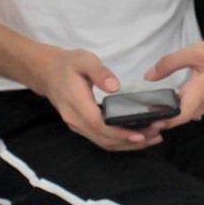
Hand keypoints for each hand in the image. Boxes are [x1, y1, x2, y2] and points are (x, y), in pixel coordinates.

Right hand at [38, 48, 161, 151]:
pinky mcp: (82, 126)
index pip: (99, 125)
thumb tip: (114, 86)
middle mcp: (76, 120)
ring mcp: (78, 126)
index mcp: (76, 104)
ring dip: (127, 144)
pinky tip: (137, 137)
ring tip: (152, 139)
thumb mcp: (84, 60)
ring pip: (104, 142)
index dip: (120, 133)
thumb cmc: (67, 65)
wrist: (47, 72)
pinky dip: (120, 141)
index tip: (140, 134)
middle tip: (156, 135)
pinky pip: (101, 139)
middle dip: (130, 141)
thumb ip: (99, 72)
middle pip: (104, 139)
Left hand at [143, 42, 203, 128]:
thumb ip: (171, 62)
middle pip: (174, 120)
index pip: (175, 118)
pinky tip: (163, 104)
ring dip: (164, 116)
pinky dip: (175, 111)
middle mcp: (200, 107)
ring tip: (144, 112)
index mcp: (197, 94)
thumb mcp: (198, 52)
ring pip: (180, 117)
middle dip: (155, 120)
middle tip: (135, 117)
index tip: (143, 119)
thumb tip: (149, 76)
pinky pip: (188, 111)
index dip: (158, 121)